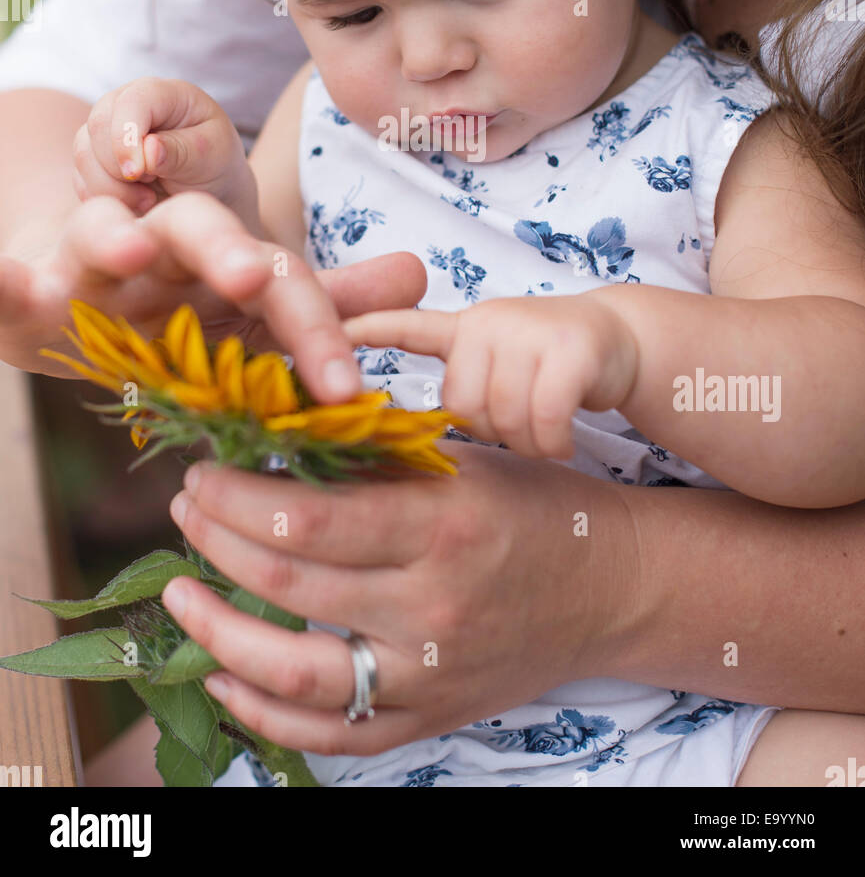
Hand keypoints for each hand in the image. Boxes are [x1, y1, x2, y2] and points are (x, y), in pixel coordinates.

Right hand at [0, 191, 426, 399]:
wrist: (79, 280)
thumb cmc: (175, 299)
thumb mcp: (246, 306)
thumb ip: (323, 300)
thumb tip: (418, 275)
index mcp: (220, 255)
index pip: (279, 276)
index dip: (315, 323)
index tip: (347, 385)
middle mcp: (161, 246)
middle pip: (200, 233)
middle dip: (227, 252)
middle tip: (252, 275)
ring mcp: (92, 263)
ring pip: (105, 231)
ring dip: (116, 234)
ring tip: (128, 244)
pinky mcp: (28, 292)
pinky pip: (4, 287)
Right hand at [72, 77, 251, 219]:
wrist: (204, 191)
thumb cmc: (214, 166)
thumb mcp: (212, 158)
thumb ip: (182, 151)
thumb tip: (148, 150)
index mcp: (164, 93)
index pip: (132, 101)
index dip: (127, 135)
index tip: (137, 172)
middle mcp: (127, 104)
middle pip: (98, 124)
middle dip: (118, 166)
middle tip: (149, 191)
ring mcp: (106, 130)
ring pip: (83, 153)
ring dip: (110, 187)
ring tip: (146, 201)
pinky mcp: (93, 158)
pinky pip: (80, 177)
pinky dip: (102, 197)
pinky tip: (133, 205)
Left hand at [162, 442, 642, 758]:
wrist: (610, 586)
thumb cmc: (533, 505)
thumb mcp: (461, 460)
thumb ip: (374, 457)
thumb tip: (275, 442)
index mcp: (440, 523)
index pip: (309, 517)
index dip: (237, 498)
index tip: (203, 475)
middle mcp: (430, 604)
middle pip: (290, 584)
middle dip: (216, 543)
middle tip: (185, 511)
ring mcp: (427, 671)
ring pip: (295, 672)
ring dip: (218, 633)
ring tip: (179, 594)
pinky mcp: (428, 716)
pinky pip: (331, 732)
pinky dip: (264, 711)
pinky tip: (223, 674)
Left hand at [343, 295, 637, 458]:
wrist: (622, 339)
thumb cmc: (548, 368)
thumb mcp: (493, 365)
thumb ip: (456, 385)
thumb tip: (386, 445)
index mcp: (463, 329)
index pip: (407, 326)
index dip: (366, 331)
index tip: (329, 343)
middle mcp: (490, 321)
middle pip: (462, 404)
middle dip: (489, 431)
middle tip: (516, 433)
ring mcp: (530, 330)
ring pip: (504, 416)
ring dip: (527, 441)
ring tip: (544, 434)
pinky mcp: (571, 348)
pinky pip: (545, 418)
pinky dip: (554, 441)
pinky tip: (564, 442)